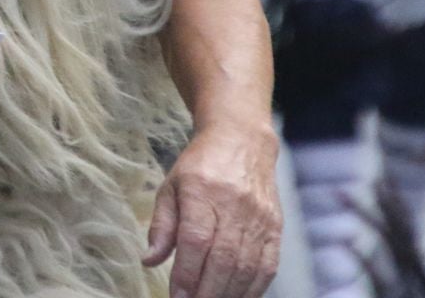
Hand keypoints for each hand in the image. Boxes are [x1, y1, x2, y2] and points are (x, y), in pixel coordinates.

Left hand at [145, 119, 281, 297]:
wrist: (242, 141)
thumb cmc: (201, 166)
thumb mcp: (171, 186)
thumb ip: (161, 226)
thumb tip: (149, 261)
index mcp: (202, 190)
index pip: (196, 240)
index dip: (186, 273)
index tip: (176, 296)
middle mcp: (234, 205)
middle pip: (223, 259)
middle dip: (206, 291)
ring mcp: (259, 218)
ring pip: (246, 267)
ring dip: (227, 293)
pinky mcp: (275, 228)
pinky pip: (267, 267)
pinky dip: (252, 289)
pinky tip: (237, 297)